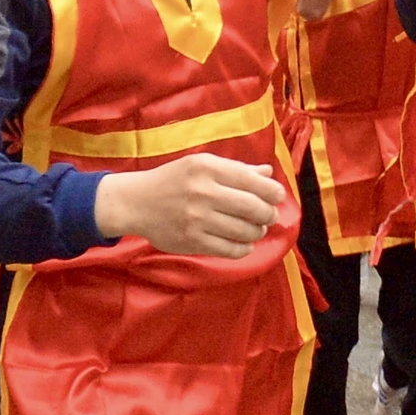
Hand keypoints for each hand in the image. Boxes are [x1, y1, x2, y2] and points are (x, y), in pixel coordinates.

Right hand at [94, 153, 281, 257]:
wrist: (137, 202)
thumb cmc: (174, 179)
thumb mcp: (202, 164)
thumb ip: (235, 170)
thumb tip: (268, 174)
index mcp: (207, 168)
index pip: (250, 180)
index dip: (271, 191)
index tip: (279, 197)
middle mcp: (203, 192)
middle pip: (251, 207)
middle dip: (268, 214)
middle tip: (270, 216)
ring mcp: (197, 219)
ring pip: (243, 230)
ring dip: (257, 232)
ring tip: (257, 230)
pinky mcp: (192, 241)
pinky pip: (228, 249)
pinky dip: (243, 249)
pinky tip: (245, 244)